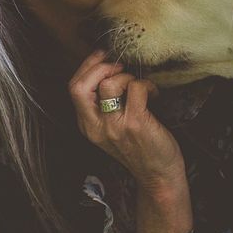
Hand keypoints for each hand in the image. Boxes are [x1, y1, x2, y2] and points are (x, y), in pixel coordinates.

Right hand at [68, 49, 185, 191]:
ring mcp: (114, 126)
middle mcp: (96, 126)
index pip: (74, 88)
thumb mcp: (111, 130)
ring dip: (126, 76)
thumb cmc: (139, 150)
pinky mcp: (135, 124)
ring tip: (137, 85)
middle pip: (79, 86)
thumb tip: (109, 70)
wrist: (158, 176)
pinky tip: (154, 94)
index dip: (87, 66)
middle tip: (119, 66)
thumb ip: (104, 107)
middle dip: (99, 66)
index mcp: (87, 126)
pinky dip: (147, 85)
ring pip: (109, 84)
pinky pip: (136, 88)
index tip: (103, 56)